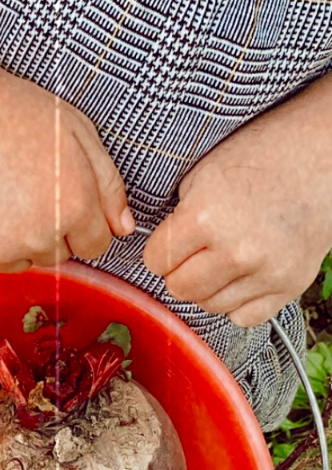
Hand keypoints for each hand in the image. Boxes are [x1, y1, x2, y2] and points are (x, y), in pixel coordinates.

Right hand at [0, 71, 135, 272]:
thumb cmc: (15, 114)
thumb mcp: (78, 133)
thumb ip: (109, 185)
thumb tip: (125, 229)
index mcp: (74, 207)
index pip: (96, 245)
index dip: (82, 221)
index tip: (61, 197)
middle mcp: (38, 236)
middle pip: (58, 256)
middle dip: (48, 230)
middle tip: (24, 187)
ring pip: (21, 263)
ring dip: (15, 242)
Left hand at [144, 89, 331, 326]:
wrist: (326, 153)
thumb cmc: (265, 155)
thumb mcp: (205, 174)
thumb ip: (179, 219)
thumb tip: (161, 255)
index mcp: (206, 217)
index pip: (155, 261)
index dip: (159, 252)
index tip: (171, 244)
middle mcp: (236, 251)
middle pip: (180, 289)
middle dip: (180, 272)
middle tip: (196, 253)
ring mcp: (266, 272)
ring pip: (210, 306)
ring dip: (210, 287)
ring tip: (224, 258)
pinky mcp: (289, 285)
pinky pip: (244, 317)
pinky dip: (238, 301)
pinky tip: (244, 275)